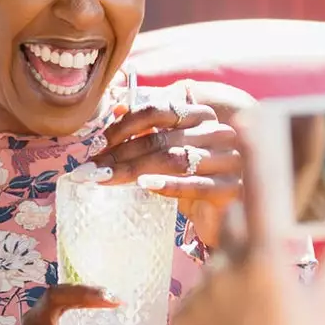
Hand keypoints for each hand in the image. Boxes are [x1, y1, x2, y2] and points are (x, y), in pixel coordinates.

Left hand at [92, 96, 242, 248]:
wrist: (229, 218)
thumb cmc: (196, 181)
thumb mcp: (172, 153)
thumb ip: (150, 129)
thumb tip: (115, 106)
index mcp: (203, 116)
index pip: (160, 110)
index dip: (125, 125)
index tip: (99, 144)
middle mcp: (219, 133)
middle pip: (161, 138)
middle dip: (121, 153)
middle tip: (93, 168)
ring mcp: (229, 160)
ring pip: (174, 159)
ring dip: (135, 169)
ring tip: (107, 179)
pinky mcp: (232, 189)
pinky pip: (195, 184)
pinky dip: (169, 184)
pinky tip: (146, 185)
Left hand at [172, 115, 324, 324]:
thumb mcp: (323, 305)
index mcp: (271, 262)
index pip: (262, 193)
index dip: (255, 153)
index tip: (247, 117)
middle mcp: (231, 268)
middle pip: (235, 223)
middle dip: (250, 233)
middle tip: (269, 274)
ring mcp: (201, 290)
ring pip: (215, 259)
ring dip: (232, 273)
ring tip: (254, 317)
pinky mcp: (181, 312)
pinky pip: (197, 289)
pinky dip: (213, 302)